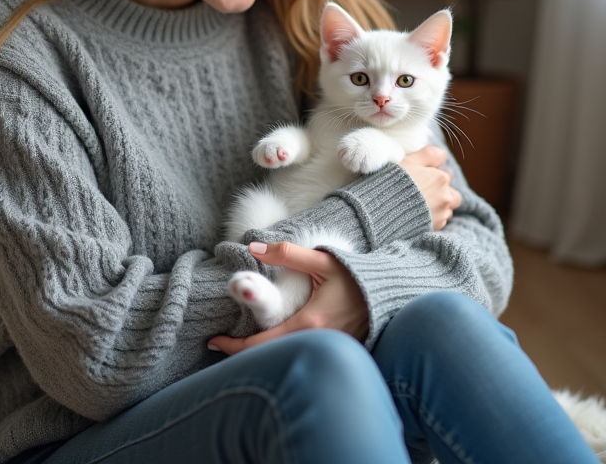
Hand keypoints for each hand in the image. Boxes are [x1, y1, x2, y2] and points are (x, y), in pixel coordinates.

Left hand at [208, 241, 368, 354]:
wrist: (391, 291)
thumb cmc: (356, 276)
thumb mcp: (322, 260)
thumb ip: (287, 253)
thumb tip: (253, 247)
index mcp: (310, 323)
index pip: (262, 344)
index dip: (234, 346)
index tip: (214, 340)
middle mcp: (319, 343)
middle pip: (271, 357)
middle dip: (243, 353)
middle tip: (221, 344)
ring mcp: (330, 351)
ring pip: (287, 358)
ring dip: (263, 355)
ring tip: (239, 344)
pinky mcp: (338, 352)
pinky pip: (304, 357)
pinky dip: (284, 354)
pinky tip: (271, 346)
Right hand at [400, 146, 460, 229]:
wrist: (381, 211)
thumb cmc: (392, 183)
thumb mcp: (408, 161)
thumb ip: (428, 154)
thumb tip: (442, 155)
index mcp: (440, 177)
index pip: (445, 172)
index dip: (432, 174)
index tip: (419, 177)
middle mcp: (446, 196)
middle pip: (450, 191)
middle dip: (440, 191)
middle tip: (421, 192)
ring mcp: (442, 213)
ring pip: (447, 207)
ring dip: (438, 205)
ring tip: (418, 205)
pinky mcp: (436, 227)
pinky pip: (440, 221)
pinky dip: (432, 217)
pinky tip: (416, 215)